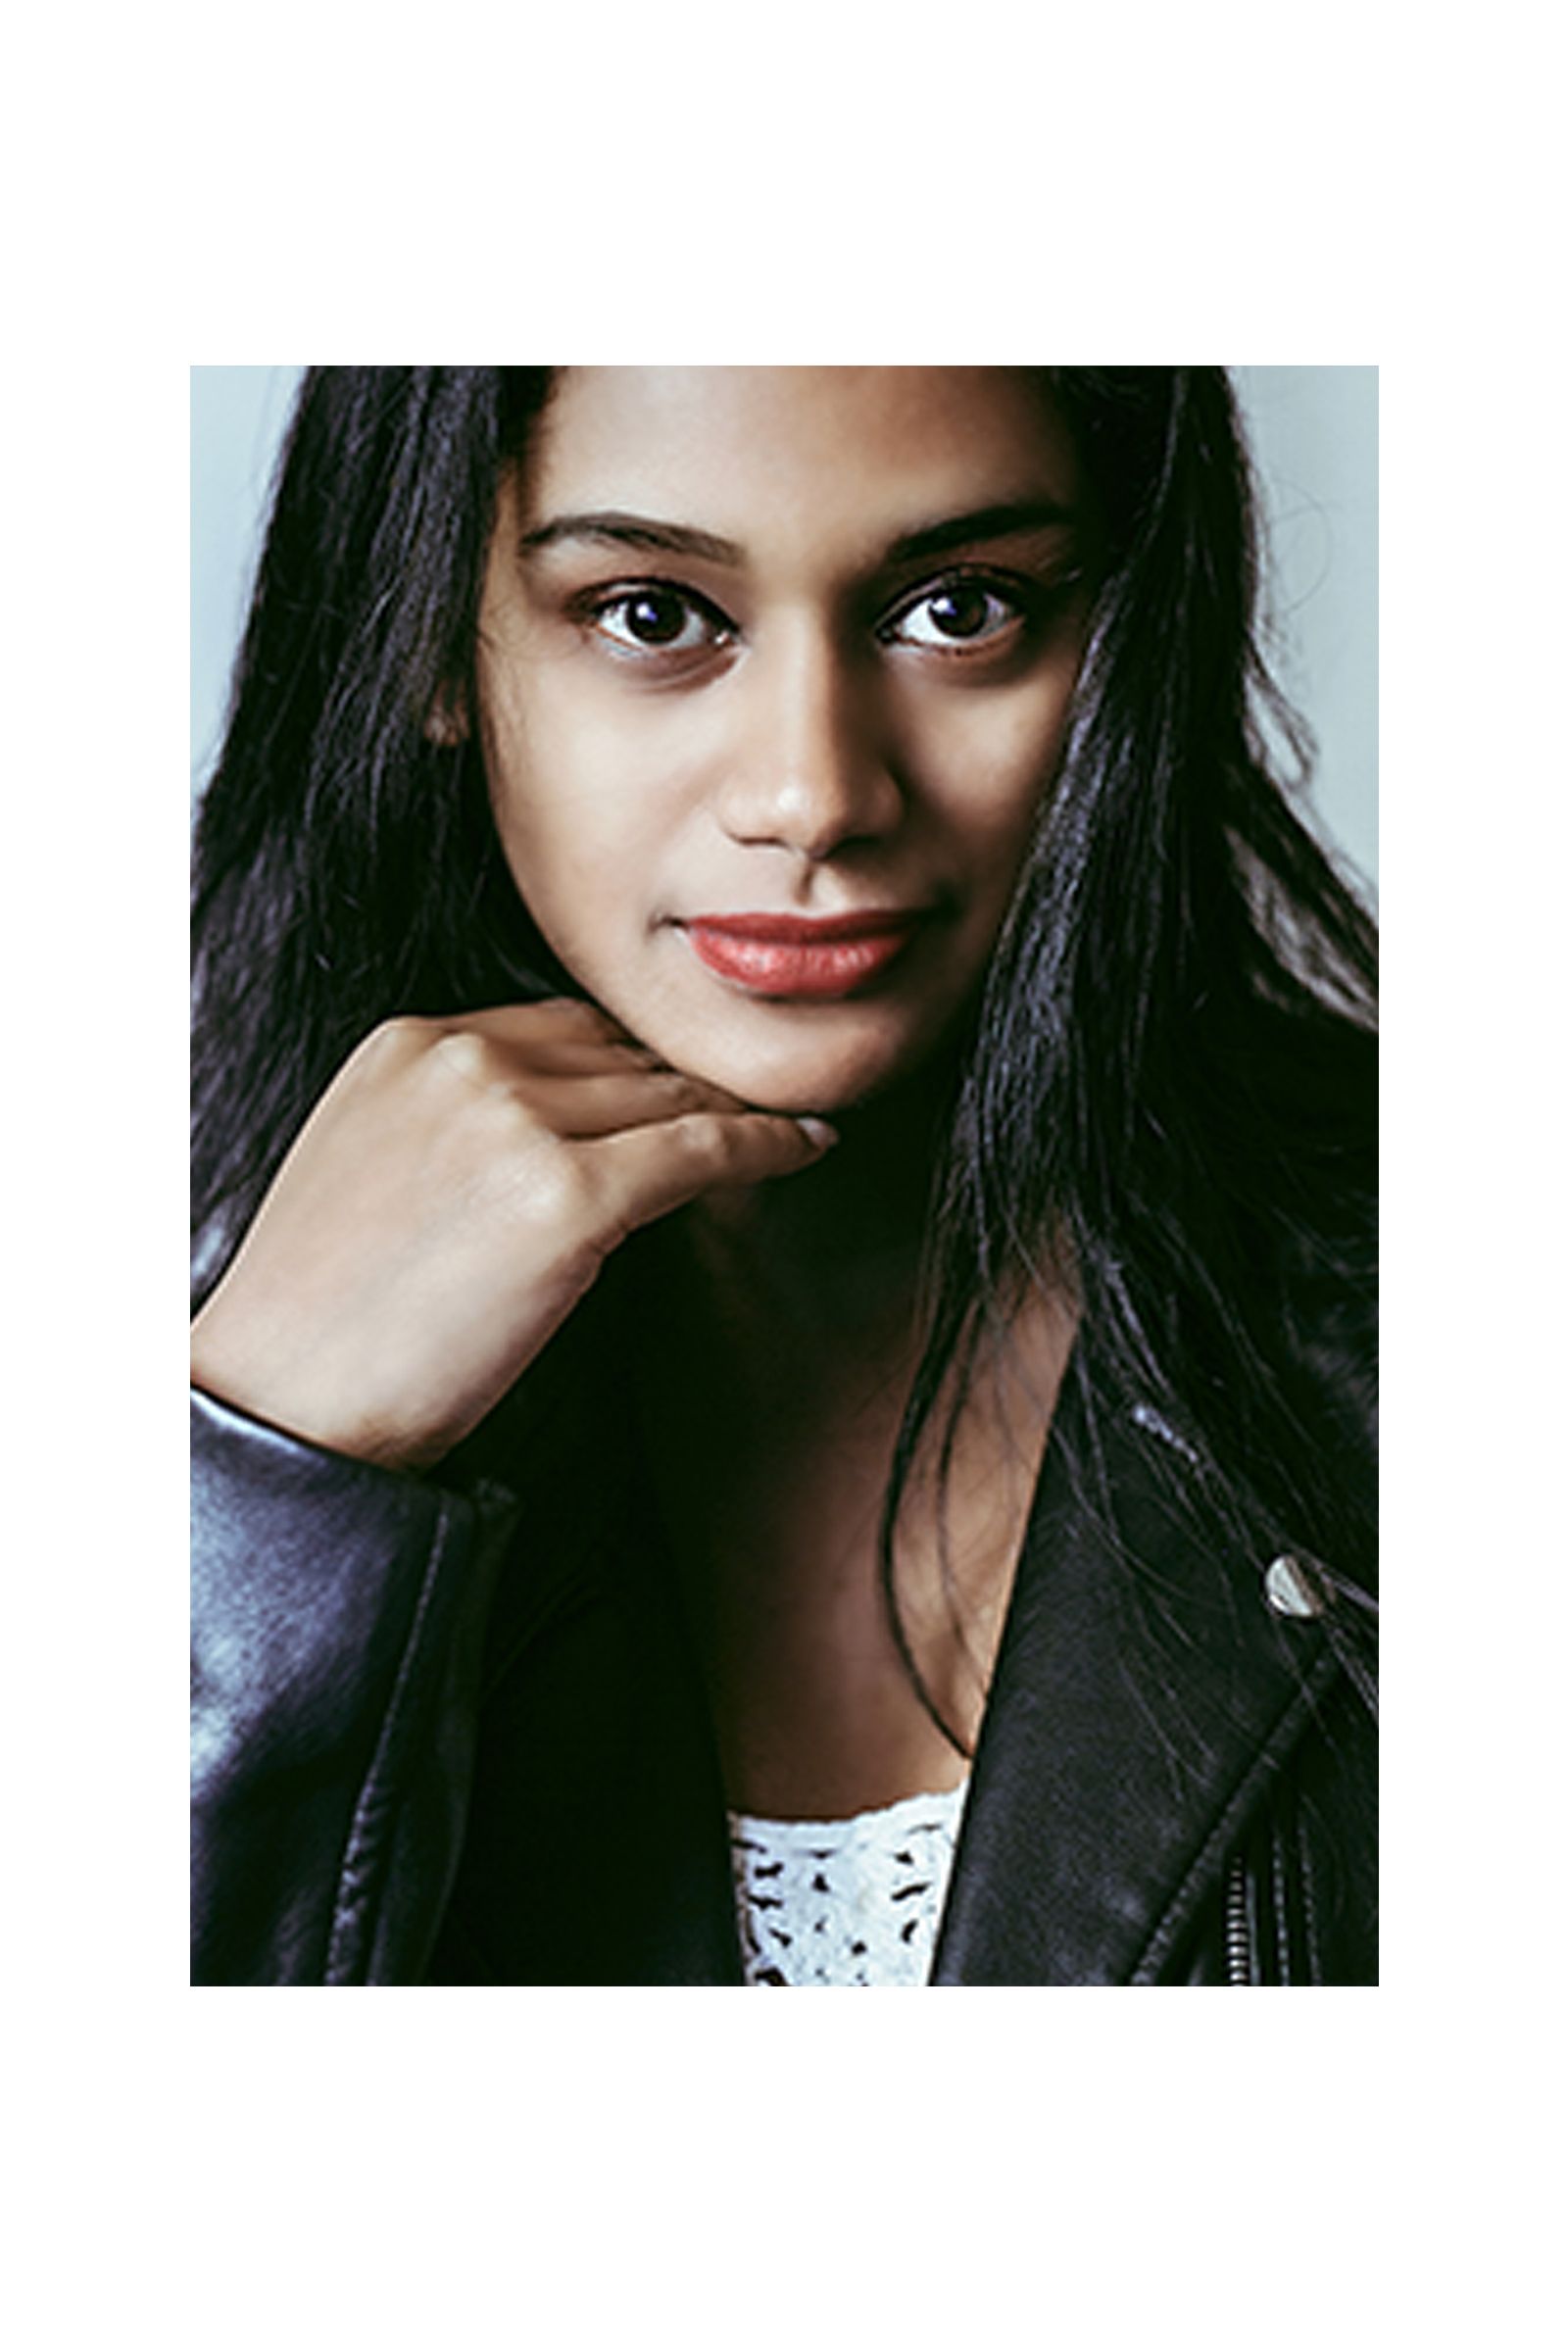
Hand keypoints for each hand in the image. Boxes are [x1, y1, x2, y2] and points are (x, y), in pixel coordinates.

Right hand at [189, 999, 834, 1467]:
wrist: (284, 1404)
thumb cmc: (325, 1318)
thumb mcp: (374, 1167)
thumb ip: (459, 1121)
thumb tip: (575, 1127)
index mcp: (411, 1042)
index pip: (563, 1028)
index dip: (634, 1065)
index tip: (685, 1090)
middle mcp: (464, 1060)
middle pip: (623, 1054)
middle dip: (689, 1086)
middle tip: (759, 1108)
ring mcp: (516, 1123)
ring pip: (670, 1095)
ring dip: (734, 1112)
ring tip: (788, 1127)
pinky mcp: (565, 1197)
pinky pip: (702, 1149)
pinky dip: (767, 1144)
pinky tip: (809, 1147)